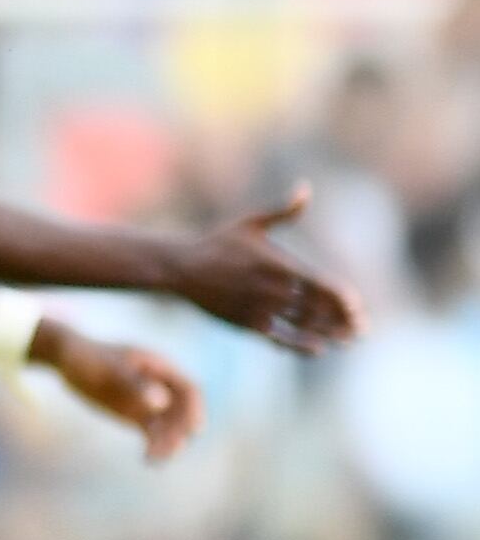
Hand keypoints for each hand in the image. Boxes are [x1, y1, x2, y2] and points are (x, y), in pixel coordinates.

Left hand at [44, 322, 201, 461]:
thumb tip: (160, 403)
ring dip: (167, 442)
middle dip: (179, 431)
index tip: (193, 429)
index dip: (194, 409)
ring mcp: (149, 401)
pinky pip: (151, 432)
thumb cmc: (89, 358)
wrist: (67, 360)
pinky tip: (148, 460)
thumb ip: (134, 384)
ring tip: (156, 458)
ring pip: (167, 425)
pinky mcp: (135, 414)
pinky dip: (153, 445)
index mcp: (160, 368)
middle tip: (170, 449)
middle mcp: (160, 385)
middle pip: (181, 412)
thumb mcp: (109, 369)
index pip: (188, 390)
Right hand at [169, 188, 361, 351]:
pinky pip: (278, 339)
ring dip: (328, 334)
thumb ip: (284, 212)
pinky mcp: (244, 324)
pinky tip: (317, 349)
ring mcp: (257, 308)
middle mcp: (271, 289)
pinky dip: (300, 346)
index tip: (357, 307)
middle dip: (343, 321)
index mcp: (278, 265)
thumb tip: (305, 189)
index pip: (322, 286)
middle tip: (361, 329)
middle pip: (317, 309)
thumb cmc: (216, 243)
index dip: (344, 300)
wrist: (179, 268)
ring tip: (345, 341)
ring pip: (301, 326)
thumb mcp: (251, 223)